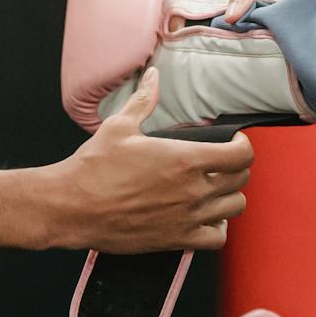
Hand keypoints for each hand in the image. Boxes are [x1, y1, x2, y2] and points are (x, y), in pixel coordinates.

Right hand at [50, 68, 252, 252]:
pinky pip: (216, 238)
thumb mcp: (119, 126)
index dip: (243, 146)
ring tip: (215, 187)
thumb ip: (144, 101)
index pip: (240, 155)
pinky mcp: (176, 240)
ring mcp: (187, 217)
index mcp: (184, 159)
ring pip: (233, 208)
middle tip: (223, 162)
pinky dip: (218, 228)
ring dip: (229, 195)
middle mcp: (192, 190)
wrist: (72, 207)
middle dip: (236, 168)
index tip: (234, 142)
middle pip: (241, 180)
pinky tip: (206, 217)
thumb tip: (153, 76)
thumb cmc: (94, 167)